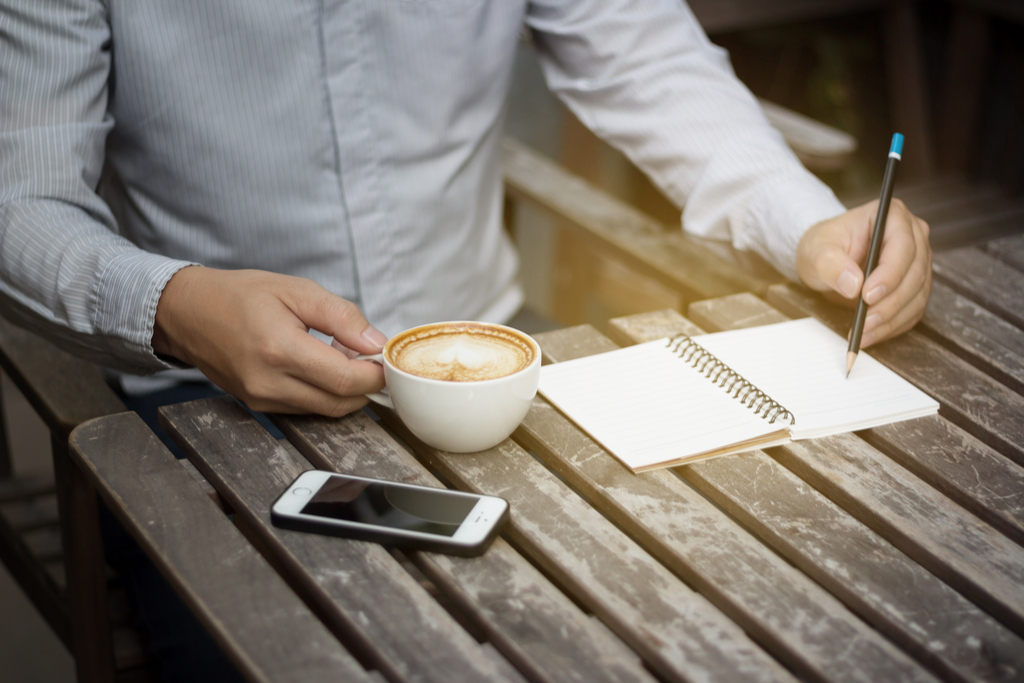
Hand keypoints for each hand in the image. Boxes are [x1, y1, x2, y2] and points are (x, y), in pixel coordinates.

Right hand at [152, 267, 385, 415]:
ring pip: (326, 410)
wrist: (187, 313)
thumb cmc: (239, 295)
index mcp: (280, 350)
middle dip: (365, 384)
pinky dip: (323, 392)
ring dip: (345, 390)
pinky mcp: (258, 406)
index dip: (375, 374)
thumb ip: (342, 317)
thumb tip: (376, 343)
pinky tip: (318, 366)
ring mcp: (262, 399)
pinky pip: (306, 409)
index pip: (346, 380)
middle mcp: (269, 383)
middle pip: (341, 403)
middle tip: (367, 355)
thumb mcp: (296, 290)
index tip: (386, 358)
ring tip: (338, 355)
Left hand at [795, 198, 931, 347]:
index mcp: (891, 216)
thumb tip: (853, 284)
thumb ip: (831, 264)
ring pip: (916, 295)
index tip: (868, 296)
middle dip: (890, 302)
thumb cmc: (822, 246)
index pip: (902, 246)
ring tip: (863, 333)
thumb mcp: (817, 251)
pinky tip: (872, 334)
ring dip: (891, 319)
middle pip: (914, 273)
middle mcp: (912, 236)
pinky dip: (893, 325)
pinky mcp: (914, 285)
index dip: (889, 274)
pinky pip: (912, 309)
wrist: (823, 258)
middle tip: (865, 321)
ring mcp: (917, 261)